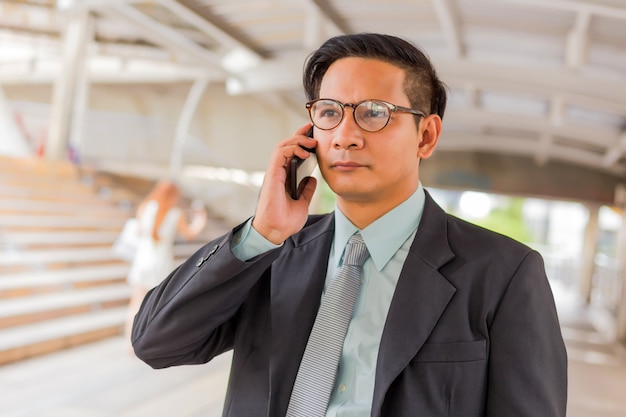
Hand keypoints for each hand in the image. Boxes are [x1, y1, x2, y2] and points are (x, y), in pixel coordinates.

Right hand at [252, 124, 317, 243]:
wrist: (276, 231)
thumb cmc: (285, 221)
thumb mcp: (302, 204)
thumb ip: (306, 190)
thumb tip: (312, 179)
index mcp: (284, 178)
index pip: (291, 154)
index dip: (300, 141)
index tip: (312, 134)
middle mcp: (278, 173)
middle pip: (287, 146)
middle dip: (300, 135)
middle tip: (313, 131)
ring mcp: (274, 173)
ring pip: (282, 146)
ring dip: (297, 140)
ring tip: (311, 142)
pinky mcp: (272, 175)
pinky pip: (279, 154)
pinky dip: (291, 148)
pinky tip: (304, 152)